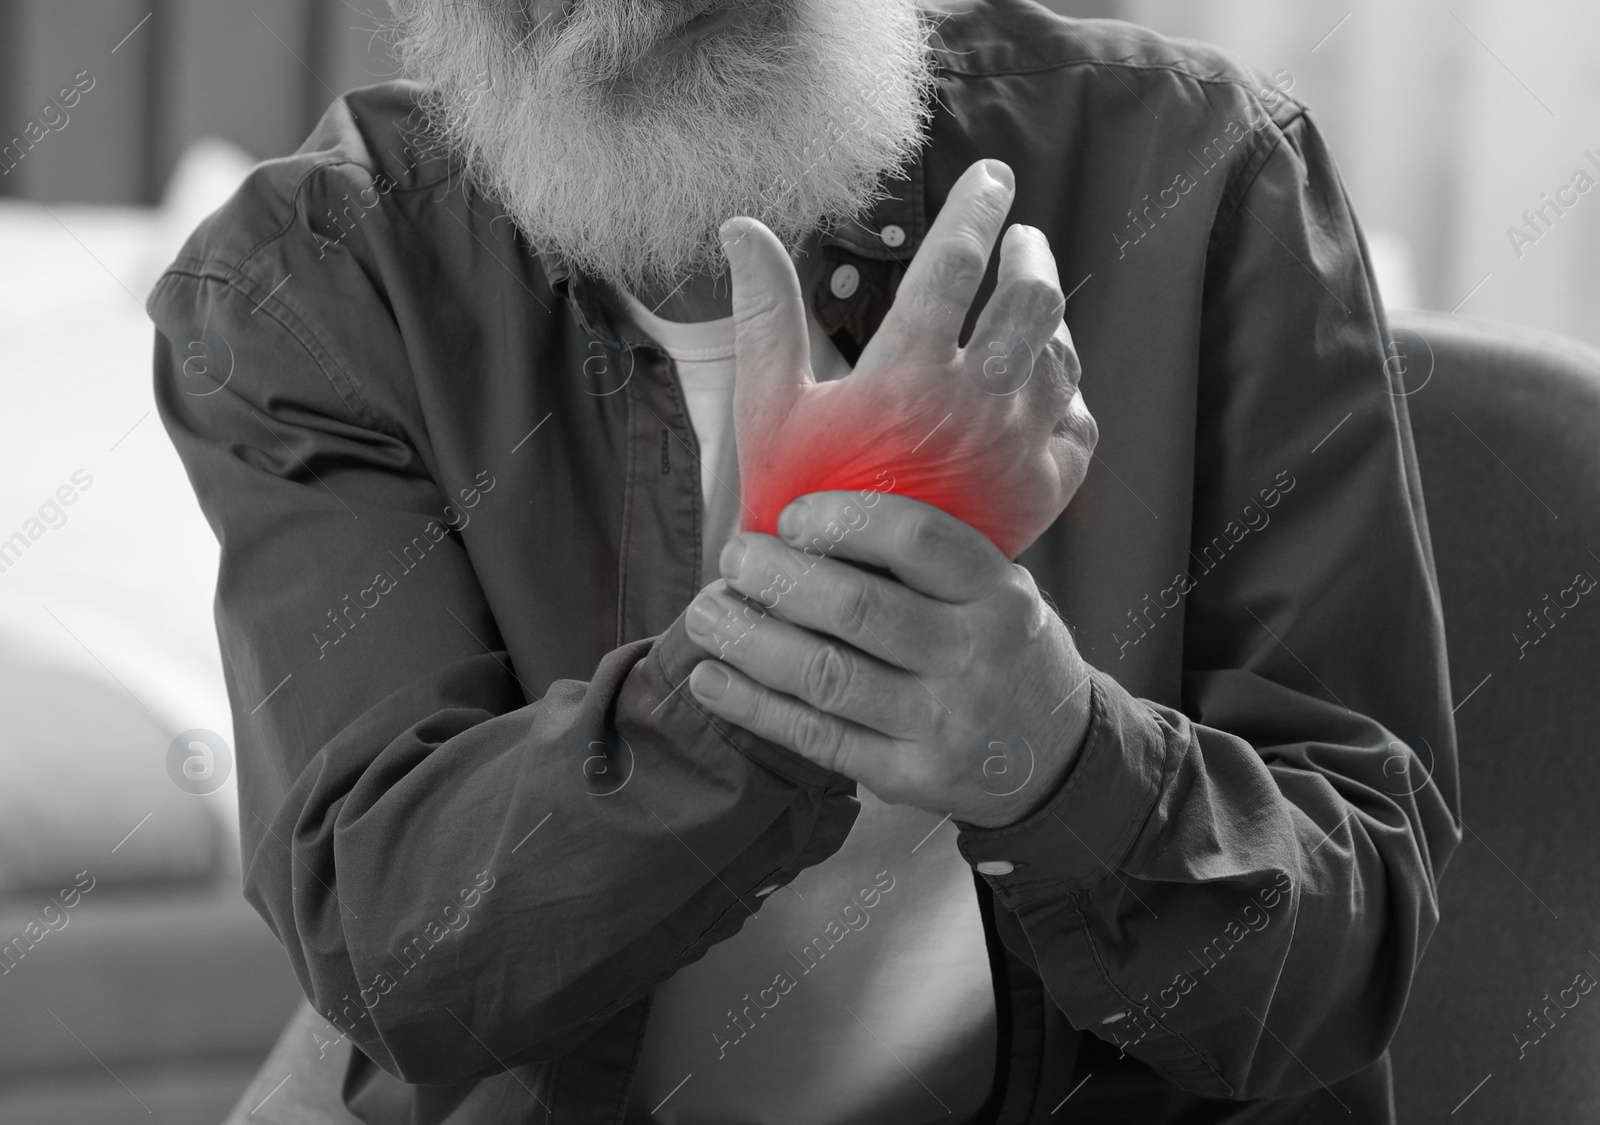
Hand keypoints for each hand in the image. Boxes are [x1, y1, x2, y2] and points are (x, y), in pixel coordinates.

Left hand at [683, 493, 1094, 828]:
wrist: (1057, 760)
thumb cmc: (1004, 652)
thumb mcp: (999, 591)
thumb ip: (928, 561)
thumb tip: (809, 519)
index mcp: (996, 594)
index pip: (916, 539)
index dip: (842, 520)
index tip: (790, 516)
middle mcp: (973, 655)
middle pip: (857, 608)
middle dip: (777, 578)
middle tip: (733, 558)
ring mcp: (942, 723)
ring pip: (826, 676)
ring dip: (750, 640)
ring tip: (706, 614)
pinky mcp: (910, 776)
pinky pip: (818, 737)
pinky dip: (755, 707)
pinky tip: (713, 680)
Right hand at [719, 158, 1096, 561]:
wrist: (838, 605)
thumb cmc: (796, 502)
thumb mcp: (770, 405)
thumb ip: (765, 310)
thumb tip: (742, 227)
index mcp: (907, 375)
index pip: (954, 261)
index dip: (975, 206)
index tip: (990, 177)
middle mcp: (974, 407)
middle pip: (1032, 298)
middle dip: (1029, 252)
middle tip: (1020, 236)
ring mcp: (1016, 452)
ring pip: (1061, 358)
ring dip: (1050, 319)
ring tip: (1028, 303)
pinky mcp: (1041, 495)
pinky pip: (1079, 423)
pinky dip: (1068, 391)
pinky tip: (1048, 381)